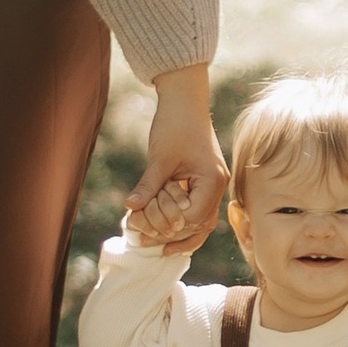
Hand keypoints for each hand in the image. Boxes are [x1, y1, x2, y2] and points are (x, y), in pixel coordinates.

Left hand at [126, 64, 225, 252]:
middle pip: (199, 226)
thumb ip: (148, 185)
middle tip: (143, 241)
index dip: (169, 224)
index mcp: (212, 181)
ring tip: (152, 245)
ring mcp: (211, 186)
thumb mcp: (159, 157)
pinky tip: (161, 231)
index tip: (145, 227)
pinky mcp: (202, 183)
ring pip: (199, 223)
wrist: (184, 100)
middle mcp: (217, 187)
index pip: (194, 217)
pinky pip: (194, 210)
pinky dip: (179, 221)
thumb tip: (130, 207)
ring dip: (177, 233)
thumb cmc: (175, 124)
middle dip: (171, 234)